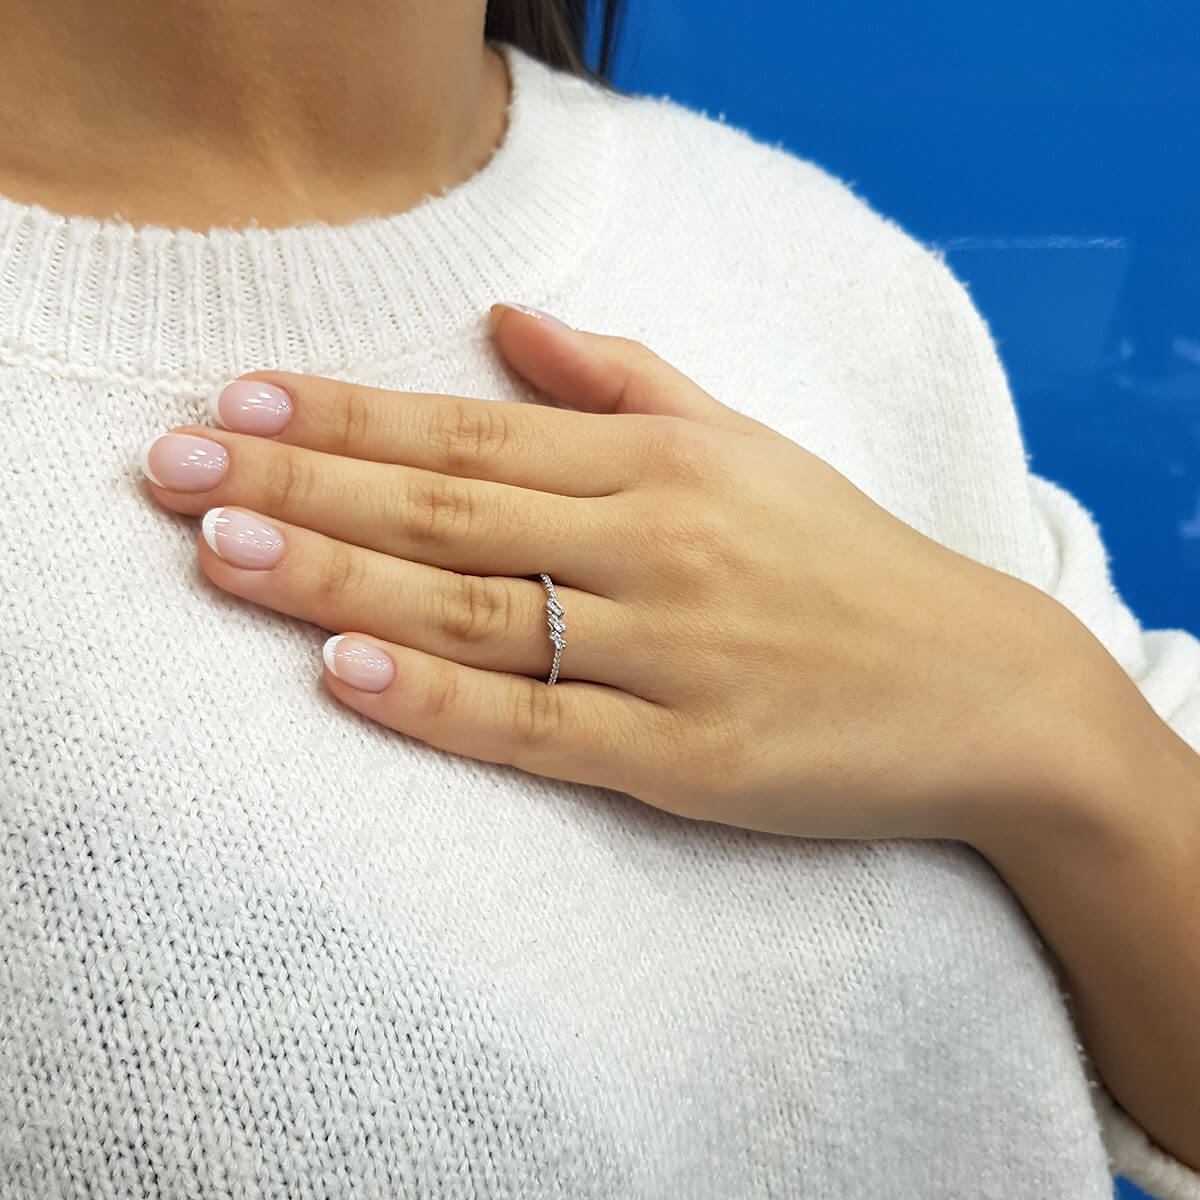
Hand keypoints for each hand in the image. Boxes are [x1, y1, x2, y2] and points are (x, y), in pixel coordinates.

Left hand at [138, 302, 1062, 841]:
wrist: (982, 689)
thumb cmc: (848, 563)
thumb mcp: (747, 445)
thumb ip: (624, 379)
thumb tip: (510, 318)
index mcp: (664, 466)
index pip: (470, 431)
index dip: (345, 418)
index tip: (236, 403)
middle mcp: (657, 547)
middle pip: (446, 510)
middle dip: (300, 488)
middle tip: (173, 470)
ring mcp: (670, 657)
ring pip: (474, 610)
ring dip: (336, 581)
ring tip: (218, 555)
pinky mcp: (688, 759)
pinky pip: (541, 727)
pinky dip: (441, 701)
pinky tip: (347, 673)